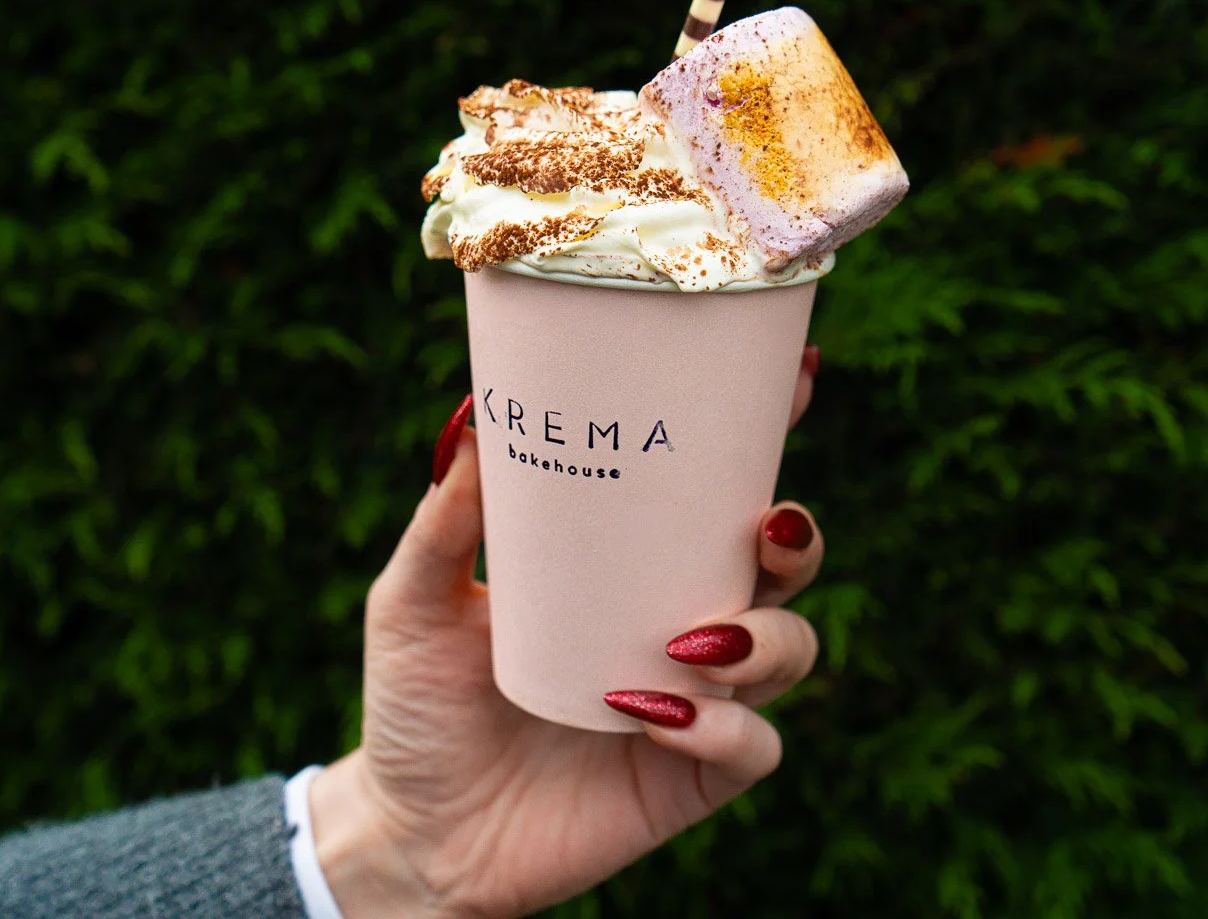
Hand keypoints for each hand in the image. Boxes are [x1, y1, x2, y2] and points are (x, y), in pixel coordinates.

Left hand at [311, 347, 825, 917]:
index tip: (792, 376)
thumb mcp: (414, 598)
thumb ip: (445, 520)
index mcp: (628, 563)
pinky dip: (722, 728)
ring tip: (694, 641)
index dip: (764, 433)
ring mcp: (693, 702)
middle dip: (797, 539)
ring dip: (766, 637)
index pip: (715, 490)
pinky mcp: (690, 779)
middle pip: (783, 566)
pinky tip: (659, 716)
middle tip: (764, 525)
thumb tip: (470, 418)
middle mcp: (677, 622)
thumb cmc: (418, 702)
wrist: (410, 831)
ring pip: (790, 651)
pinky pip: (752, 748)